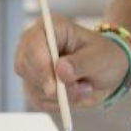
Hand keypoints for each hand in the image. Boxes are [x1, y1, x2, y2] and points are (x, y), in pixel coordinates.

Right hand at [13, 15, 130, 111]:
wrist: (106, 72)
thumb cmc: (104, 57)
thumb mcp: (100, 58)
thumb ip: (81, 63)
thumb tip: (60, 70)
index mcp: (50, 27)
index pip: (33, 42)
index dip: (39, 66)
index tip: (53, 88)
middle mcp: (34, 43)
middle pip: (25, 66)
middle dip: (52, 85)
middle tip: (79, 89)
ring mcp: (31, 65)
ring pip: (32, 86)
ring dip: (60, 95)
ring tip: (84, 88)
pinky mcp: (33, 84)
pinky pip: (38, 100)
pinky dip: (58, 104)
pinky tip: (74, 95)